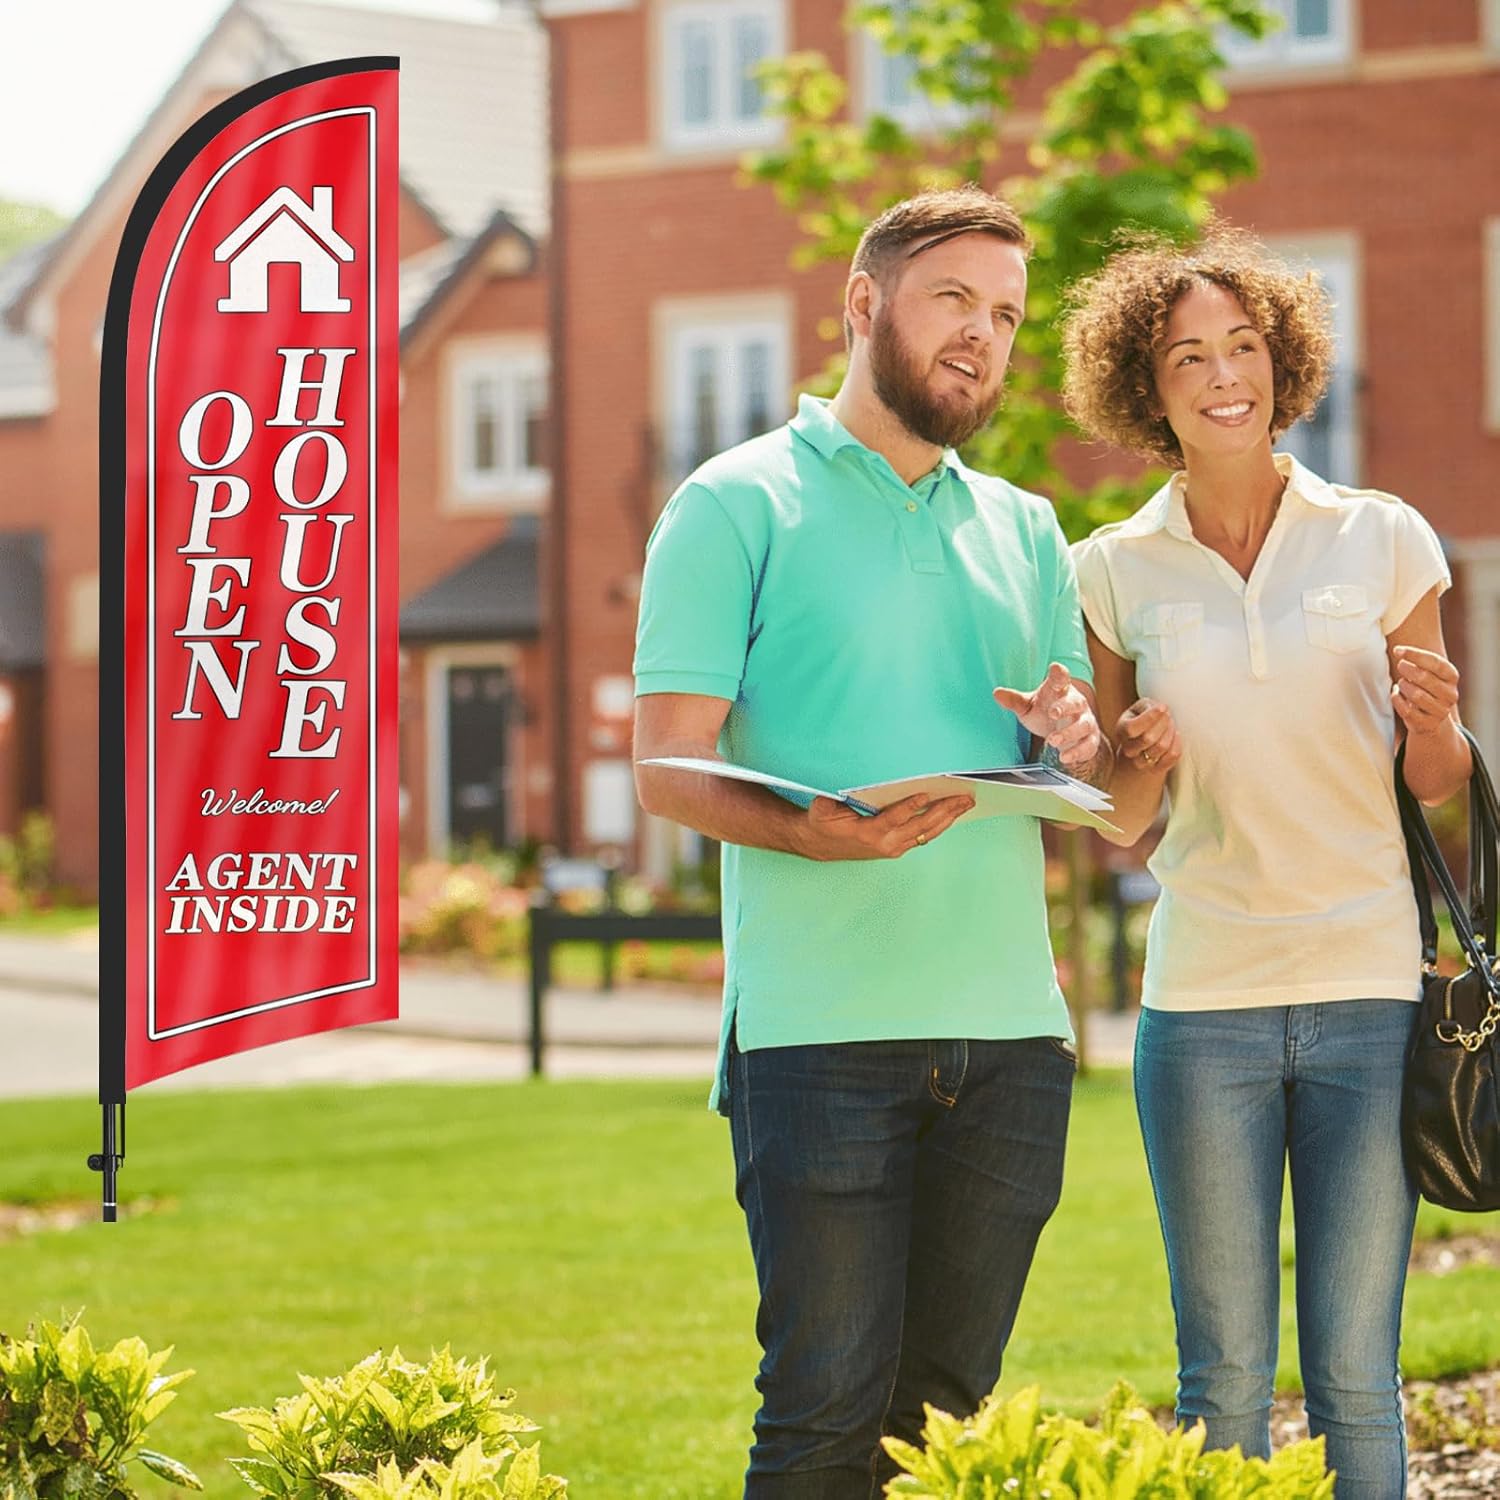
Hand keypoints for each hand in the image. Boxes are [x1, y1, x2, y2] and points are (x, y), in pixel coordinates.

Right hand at [803, 792, 974, 861]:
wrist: (820, 845)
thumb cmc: (824, 823)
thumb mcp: (823, 807)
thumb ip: (835, 797)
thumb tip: (849, 782)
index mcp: (867, 832)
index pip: (894, 818)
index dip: (910, 806)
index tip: (926, 794)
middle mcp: (885, 843)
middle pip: (920, 826)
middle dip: (943, 810)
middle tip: (962, 798)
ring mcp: (894, 848)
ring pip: (927, 833)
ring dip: (948, 818)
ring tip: (965, 804)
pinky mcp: (898, 848)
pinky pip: (924, 836)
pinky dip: (939, 825)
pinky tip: (952, 814)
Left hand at [993, 662, 1101, 771]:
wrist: (1065, 733)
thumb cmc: (1045, 713)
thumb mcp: (1028, 706)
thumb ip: (1014, 701)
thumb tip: (997, 693)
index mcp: (1060, 690)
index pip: (1061, 678)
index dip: (1059, 673)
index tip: (1055, 668)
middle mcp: (1076, 704)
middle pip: (1075, 702)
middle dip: (1065, 707)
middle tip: (1053, 713)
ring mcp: (1085, 721)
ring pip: (1083, 725)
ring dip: (1069, 733)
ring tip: (1052, 741)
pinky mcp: (1090, 739)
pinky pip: (1088, 745)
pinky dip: (1078, 752)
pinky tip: (1065, 757)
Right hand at [1117, 698, 1181, 774]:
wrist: (1138, 747)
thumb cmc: (1141, 722)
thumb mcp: (1139, 709)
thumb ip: (1148, 706)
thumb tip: (1161, 709)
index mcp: (1121, 731)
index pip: (1132, 728)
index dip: (1150, 717)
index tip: (1163, 707)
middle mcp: (1128, 749)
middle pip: (1148, 738)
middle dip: (1164, 723)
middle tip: (1167, 715)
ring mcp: (1141, 762)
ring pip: (1161, 747)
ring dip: (1171, 732)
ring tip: (1170, 725)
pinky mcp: (1156, 769)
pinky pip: (1172, 756)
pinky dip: (1177, 743)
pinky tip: (1175, 735)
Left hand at [1392, 645, 1458, 736]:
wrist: (1432, 717)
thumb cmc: (1426, 687)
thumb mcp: (1428, 671)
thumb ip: (1418, 660)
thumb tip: (1398, 650)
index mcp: (1452, 677)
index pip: (1436, 663)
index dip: (1415, 655)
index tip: (1397, 650)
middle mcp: (1450, 694)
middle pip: (1425, 678)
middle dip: (1407, 669)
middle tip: (1400, 666)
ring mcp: (1441, 711)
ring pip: (1416, 695)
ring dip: (1403, 686)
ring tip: (1401, 683)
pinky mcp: (1428, 724)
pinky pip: (1407, 711)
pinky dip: (1397, 699)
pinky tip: (1396, 694)